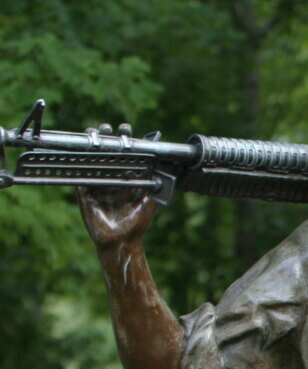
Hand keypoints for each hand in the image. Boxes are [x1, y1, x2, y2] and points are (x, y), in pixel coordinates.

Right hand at [75, 123, 158, 247]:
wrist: (121, 241)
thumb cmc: (137, 224)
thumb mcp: (149, 202)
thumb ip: (155, 184)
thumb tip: (166, 166)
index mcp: (128, 180)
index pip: (126, 156)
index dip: (126, 143)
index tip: (127, 129)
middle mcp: (113, 180)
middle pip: (109, 155)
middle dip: (108, 139)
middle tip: (108, 127)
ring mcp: (98, 186)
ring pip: (94, 161)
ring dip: (92, 146)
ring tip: (92, 132)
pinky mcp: (85, 193)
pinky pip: (81, 176)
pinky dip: (80, 163)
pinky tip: (80, 150)